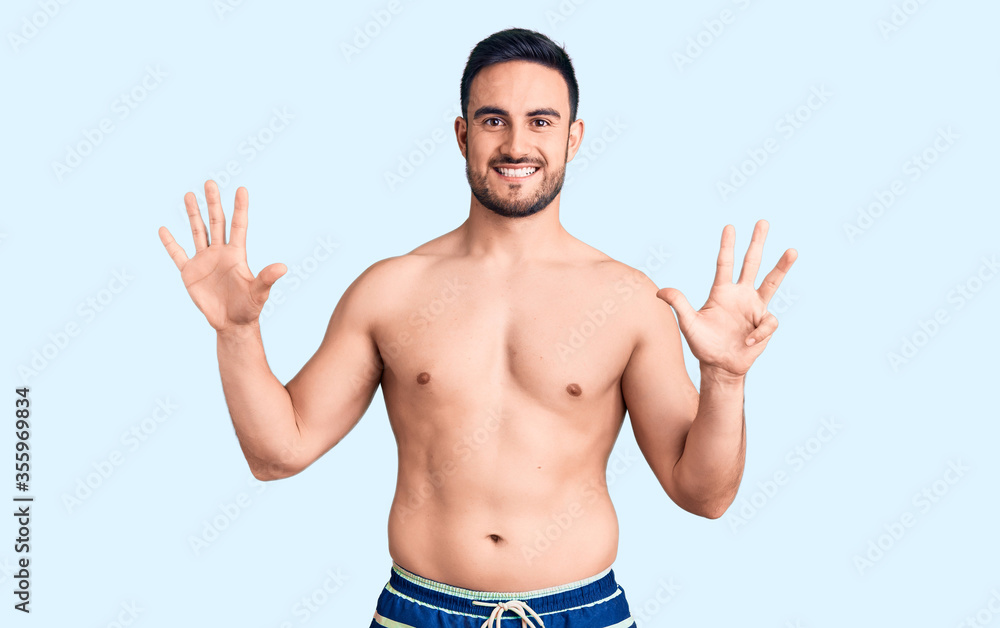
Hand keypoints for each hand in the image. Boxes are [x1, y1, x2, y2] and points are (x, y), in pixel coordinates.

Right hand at [158, 180, 285, 331]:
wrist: (231, 324)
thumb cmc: (249, 308)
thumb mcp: (259, 292)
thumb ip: (267, 278)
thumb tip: (283, 267)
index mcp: (237, 254)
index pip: (238, 226)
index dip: (240, 208)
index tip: (242, 189)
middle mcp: (220, 253)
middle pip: (216, 222)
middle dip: (213, 203)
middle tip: (210, 183)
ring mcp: (204, 261)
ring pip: (198, 232)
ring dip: (194, 214)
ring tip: (189, 194)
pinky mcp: (190, 272)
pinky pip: (178, 254)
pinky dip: (170, 243)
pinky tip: (164, 229)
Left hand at [657, 220, 796, 376]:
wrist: (720, 366)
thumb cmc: (704, 344)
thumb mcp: (689, 324)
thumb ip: (678, 305)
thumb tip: (659, 291)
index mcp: (721, 292)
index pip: (725, 263)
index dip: (727, 245)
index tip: (729, 226)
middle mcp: (741, 295)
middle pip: (751, 263)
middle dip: (757, 242)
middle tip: (763, 222)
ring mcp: (755, 308)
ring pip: (771, 282)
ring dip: (782, 267)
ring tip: (793, 250)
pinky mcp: (764, 324)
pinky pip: (767, 323)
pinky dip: (758, 333)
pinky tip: (747, 341)